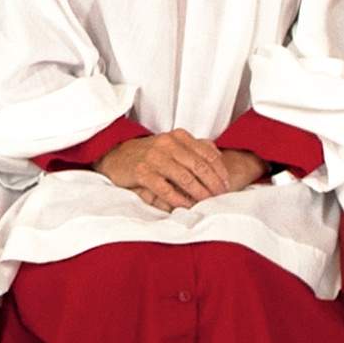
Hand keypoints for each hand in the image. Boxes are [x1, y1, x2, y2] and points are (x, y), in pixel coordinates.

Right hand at [95, 132, 253, 211]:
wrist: (117, 156)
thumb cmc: (149, 154)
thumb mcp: (173, 145)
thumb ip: (194, 148)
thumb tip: (217, 155)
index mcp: (179, 137)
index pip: (207, 153)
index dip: (219, 170)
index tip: (226, 184)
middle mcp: (168, 144)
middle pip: (198, 165)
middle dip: (213, 183)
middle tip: (220, 196)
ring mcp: (154, 157)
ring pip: (184, 177)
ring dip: (198, 192)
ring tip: (207, 203)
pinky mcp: (142, 172)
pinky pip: (164, 187)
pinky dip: (177, 198)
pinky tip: (185, 206)